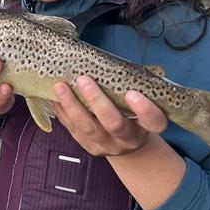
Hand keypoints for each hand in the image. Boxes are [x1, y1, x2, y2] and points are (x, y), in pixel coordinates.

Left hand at [51, 76, 167, 157]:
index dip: (144, 110)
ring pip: (89, 128)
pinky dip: (63, 112)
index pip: (153, 121)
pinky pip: (73, 130)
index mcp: (146, 126)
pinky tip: (55, 97)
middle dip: (98, 101)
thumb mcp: (142, 103)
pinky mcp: (89, 146)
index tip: (132, 93)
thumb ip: (136, 85)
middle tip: (84, 79)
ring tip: (61, 86)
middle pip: (114, 124)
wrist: (126, 145)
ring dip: (73, 106)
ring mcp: (107, 144)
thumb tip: (121, 63)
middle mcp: (128, 138)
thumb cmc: (133, 114)